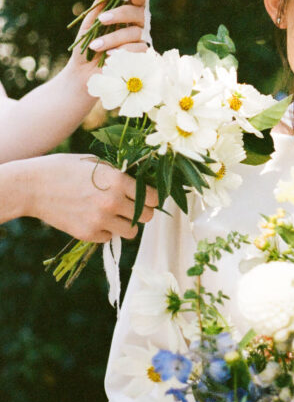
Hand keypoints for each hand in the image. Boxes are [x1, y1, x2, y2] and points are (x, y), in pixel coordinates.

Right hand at [24, 153, 157, 241]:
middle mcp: (112, 202)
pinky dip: (105, 230)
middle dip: (141, 211)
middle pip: (146, 216)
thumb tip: (139, 183)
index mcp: (117, 180)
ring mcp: (100, 220)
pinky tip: (93, 219)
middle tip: (131, 206)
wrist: (33, 186)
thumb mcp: (95, 163)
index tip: (149, 197)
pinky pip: (109, 237)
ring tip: (114, 214)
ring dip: (126, 224)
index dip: (153, 197)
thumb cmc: (64, 169)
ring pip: (131, 232)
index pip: (152, 197)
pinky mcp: (88, 234)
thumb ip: (118, 174)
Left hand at [67, 0, 147, 74]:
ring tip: (95, 46)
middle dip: (120, 15)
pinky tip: (109, 56)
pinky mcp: (142, 58)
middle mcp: (137, 26)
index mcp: (126, 14)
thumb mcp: (89, 24)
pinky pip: (139, 49)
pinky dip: (122, 51)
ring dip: (113, 38)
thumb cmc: (85, 47)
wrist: (82, 74)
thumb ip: (99, 4)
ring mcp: (141, 42)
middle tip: (101, 20)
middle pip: (139, 13)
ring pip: (136, 33)